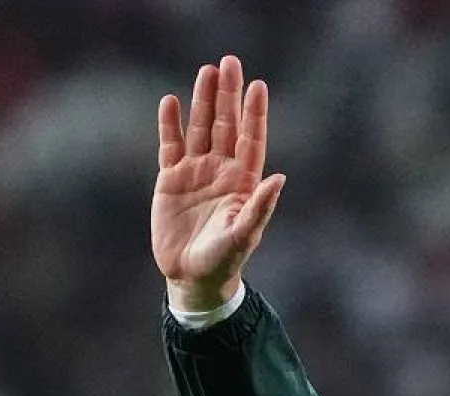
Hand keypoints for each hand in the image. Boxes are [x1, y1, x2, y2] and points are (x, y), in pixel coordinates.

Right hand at [152, 56, 285, 311]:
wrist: (193, 277)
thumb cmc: (224, 260)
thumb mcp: (244, 235)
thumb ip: (260, 207)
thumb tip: (280, 178)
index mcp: (243, 181)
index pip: (250, 139)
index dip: (254, 113)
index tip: (257, 85)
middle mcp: (221, 171)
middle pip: (225, 124)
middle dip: (228, 95)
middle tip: (229, 62)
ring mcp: (196, 172)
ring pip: (199, 129)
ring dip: (202, 100)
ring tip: (206, 71)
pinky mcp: (171, 180)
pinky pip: (170, 146)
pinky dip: (170, 125)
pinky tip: (170, 102)